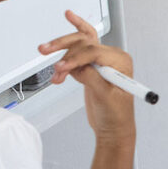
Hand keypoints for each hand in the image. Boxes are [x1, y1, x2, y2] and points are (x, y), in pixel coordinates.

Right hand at [38, 10, 135, 142]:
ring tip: (54, 73)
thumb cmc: (116, 114)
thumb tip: (79, 67)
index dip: (76, 57)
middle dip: (65, 47)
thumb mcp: (106, 97)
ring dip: (62, 57)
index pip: (95, 50)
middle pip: (85, 42)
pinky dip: (63, 61)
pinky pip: (75, 54)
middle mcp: (111, 57)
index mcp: (120, 61)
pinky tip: (56, 68)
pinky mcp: (90, 67)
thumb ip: (93, 78)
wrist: (112, 126)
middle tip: (46, 50)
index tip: (62, 67)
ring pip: (77, 46)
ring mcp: (100, 61)